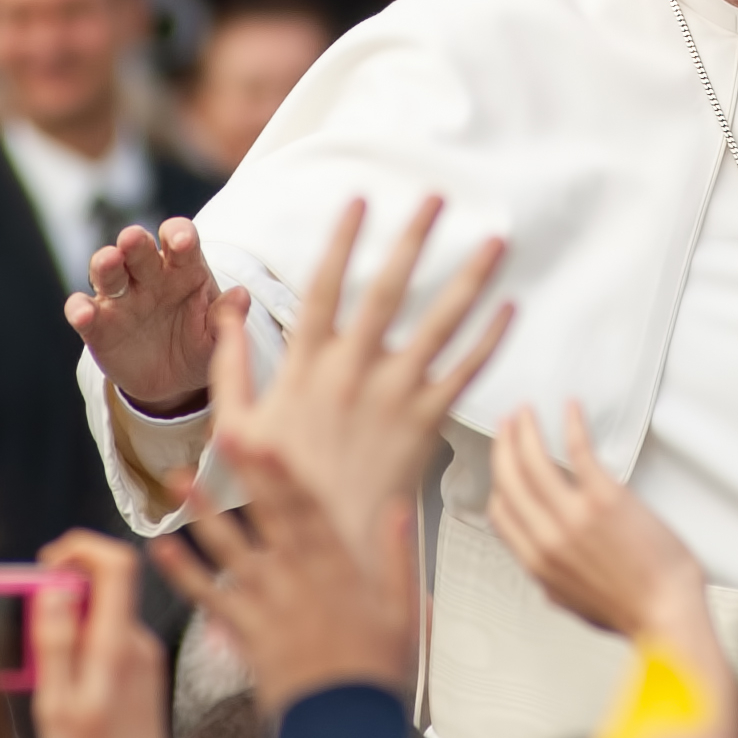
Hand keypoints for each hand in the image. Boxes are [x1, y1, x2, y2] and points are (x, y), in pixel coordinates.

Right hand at [29, 532, 170, 737]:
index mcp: (119, 645)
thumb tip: (52, 589)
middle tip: (24, 615)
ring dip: (68, 619)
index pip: (117, 563)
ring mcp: (145, 660)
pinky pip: (109, 641)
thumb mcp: (57, 704)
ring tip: (34, 658)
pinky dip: (81, 643)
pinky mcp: (143, 677)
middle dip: (63, 586)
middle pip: (106, 586)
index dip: (80, 548)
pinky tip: (58, 679)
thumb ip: (54, 643)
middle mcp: (139, 644)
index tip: (45, 561)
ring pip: (104, 615)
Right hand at [68, 217, 230, 413]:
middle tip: (133, 238)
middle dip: (136, 242)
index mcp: (184, 271)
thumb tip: (242, 295)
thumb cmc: (199, 346)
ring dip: (105, 263)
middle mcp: (149, 277)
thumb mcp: (217, 337)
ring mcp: (120, 298)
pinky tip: (83, 313)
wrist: (174, 383)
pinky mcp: (97, 324)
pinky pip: (84, 312)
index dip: (179, 236)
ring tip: (108, 260)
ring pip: (108, 272)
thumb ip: (227, 316)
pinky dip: (80, 309)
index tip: (181, 240)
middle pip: (139, 250)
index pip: (181, 243)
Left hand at [151, 451, 420, 714]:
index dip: (286, 472)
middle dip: (245, 474)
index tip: (268, 440)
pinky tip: (162, 550)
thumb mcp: (406, 610)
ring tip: (181, 482)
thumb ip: (398, 557)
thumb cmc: (376, 673)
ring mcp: (268, 605)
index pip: (310, 509)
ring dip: (204, 513)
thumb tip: (399, 510)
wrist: (344, 726)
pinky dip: (184, 574)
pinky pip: (209, 598)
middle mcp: (299, 580)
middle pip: (268, 516)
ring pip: (231, 549)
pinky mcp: (246, 634)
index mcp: (339, 570)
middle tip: (224, 436)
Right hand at [211, 196, 510, 564]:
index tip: (361, 199)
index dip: (343, 240)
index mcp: (305, 364)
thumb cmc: (277, 484)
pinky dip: (489, 341)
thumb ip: (230, 358)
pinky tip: (510, 309)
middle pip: (388, 290)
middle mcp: (353, 371)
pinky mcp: (426, 423)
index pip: (324, 285)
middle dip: (414, 239)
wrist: (324, 540)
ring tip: (496, 240)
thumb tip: (227, 300)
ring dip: (470, 278)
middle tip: (438, 197)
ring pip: (439, 324)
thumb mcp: (235, 420)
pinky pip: (465, 374)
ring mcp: (393, 396)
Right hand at [488, 403, 703, 642]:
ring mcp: (573, 516)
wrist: (665, 611)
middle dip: (503, 446)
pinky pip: (578, 451)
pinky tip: (571, 409)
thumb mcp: (572, 600)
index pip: (500, 512)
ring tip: (526, 414)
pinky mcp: (604, 499)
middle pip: (509, 480)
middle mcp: (547, 536)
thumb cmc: (631, 609)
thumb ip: (551, 576)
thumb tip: (545, 560)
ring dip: (526, 430)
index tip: (502, 464)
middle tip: (507, 425)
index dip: (498, 482)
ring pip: (533, 461)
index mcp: (537, 562)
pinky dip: (571, 424)